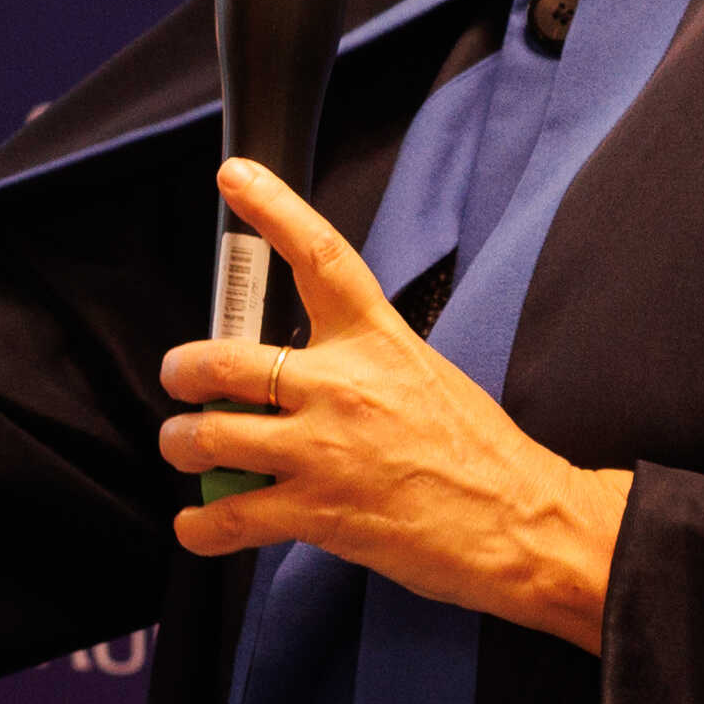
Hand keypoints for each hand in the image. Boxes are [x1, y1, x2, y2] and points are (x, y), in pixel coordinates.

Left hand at [159, 160, 626, 648]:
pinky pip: (229, 515)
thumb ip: (357, 362)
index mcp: (376, 339)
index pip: (319, 255)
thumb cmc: (478, 453)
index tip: (234, 176)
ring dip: (183, 444)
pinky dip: (199, 526)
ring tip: (189, 450)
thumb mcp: (423, 374)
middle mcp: (342, 386)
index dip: (271, 209)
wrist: (523, 522)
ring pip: (208, 436)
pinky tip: (200, 525)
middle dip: (182, 371)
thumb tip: (294, 372)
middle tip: (180, 380)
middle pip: (223, 360)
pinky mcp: (318, 512)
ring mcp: (324, 450)